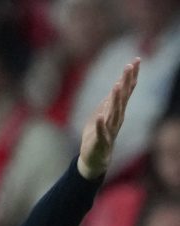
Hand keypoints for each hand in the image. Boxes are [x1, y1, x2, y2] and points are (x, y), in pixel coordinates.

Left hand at [78, 58, 139, 179]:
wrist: (94, 159)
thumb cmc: (97, 136)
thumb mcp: (102, 115)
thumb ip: (109, 102)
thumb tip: (116, 86)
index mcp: (116, 111)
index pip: (126, 91)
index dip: (130, 76)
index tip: (135, 61)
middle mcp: (116, 118)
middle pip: (123, 98)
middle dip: (126, 82)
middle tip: (129, 66)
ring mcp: (110, 129)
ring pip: (114, 112)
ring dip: (115, 99)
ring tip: (116, 85)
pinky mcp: (100, 140)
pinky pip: (101, 131)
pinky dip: (101, 124)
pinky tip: (101, 116)